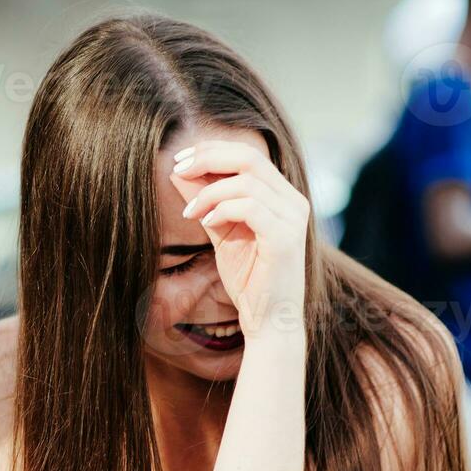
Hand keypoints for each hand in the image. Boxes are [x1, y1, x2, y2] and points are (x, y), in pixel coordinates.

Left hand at [172, 142, 309, 340]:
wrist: (268, 320)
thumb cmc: (248, 279)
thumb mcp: (219, 232)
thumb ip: (204, 202)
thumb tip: (178, 172)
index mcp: (281, 196)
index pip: (248, 155)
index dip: (211, 150)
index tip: (180, 160)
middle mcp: (293, 201)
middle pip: (249, 157)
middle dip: (208, 158)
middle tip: (178, 170)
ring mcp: (293, 218)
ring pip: (247, 182)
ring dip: (209, 192)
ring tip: (190, 213)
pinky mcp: (285, 238)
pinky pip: (250, 207)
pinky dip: (222, 209)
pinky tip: (206, 221)